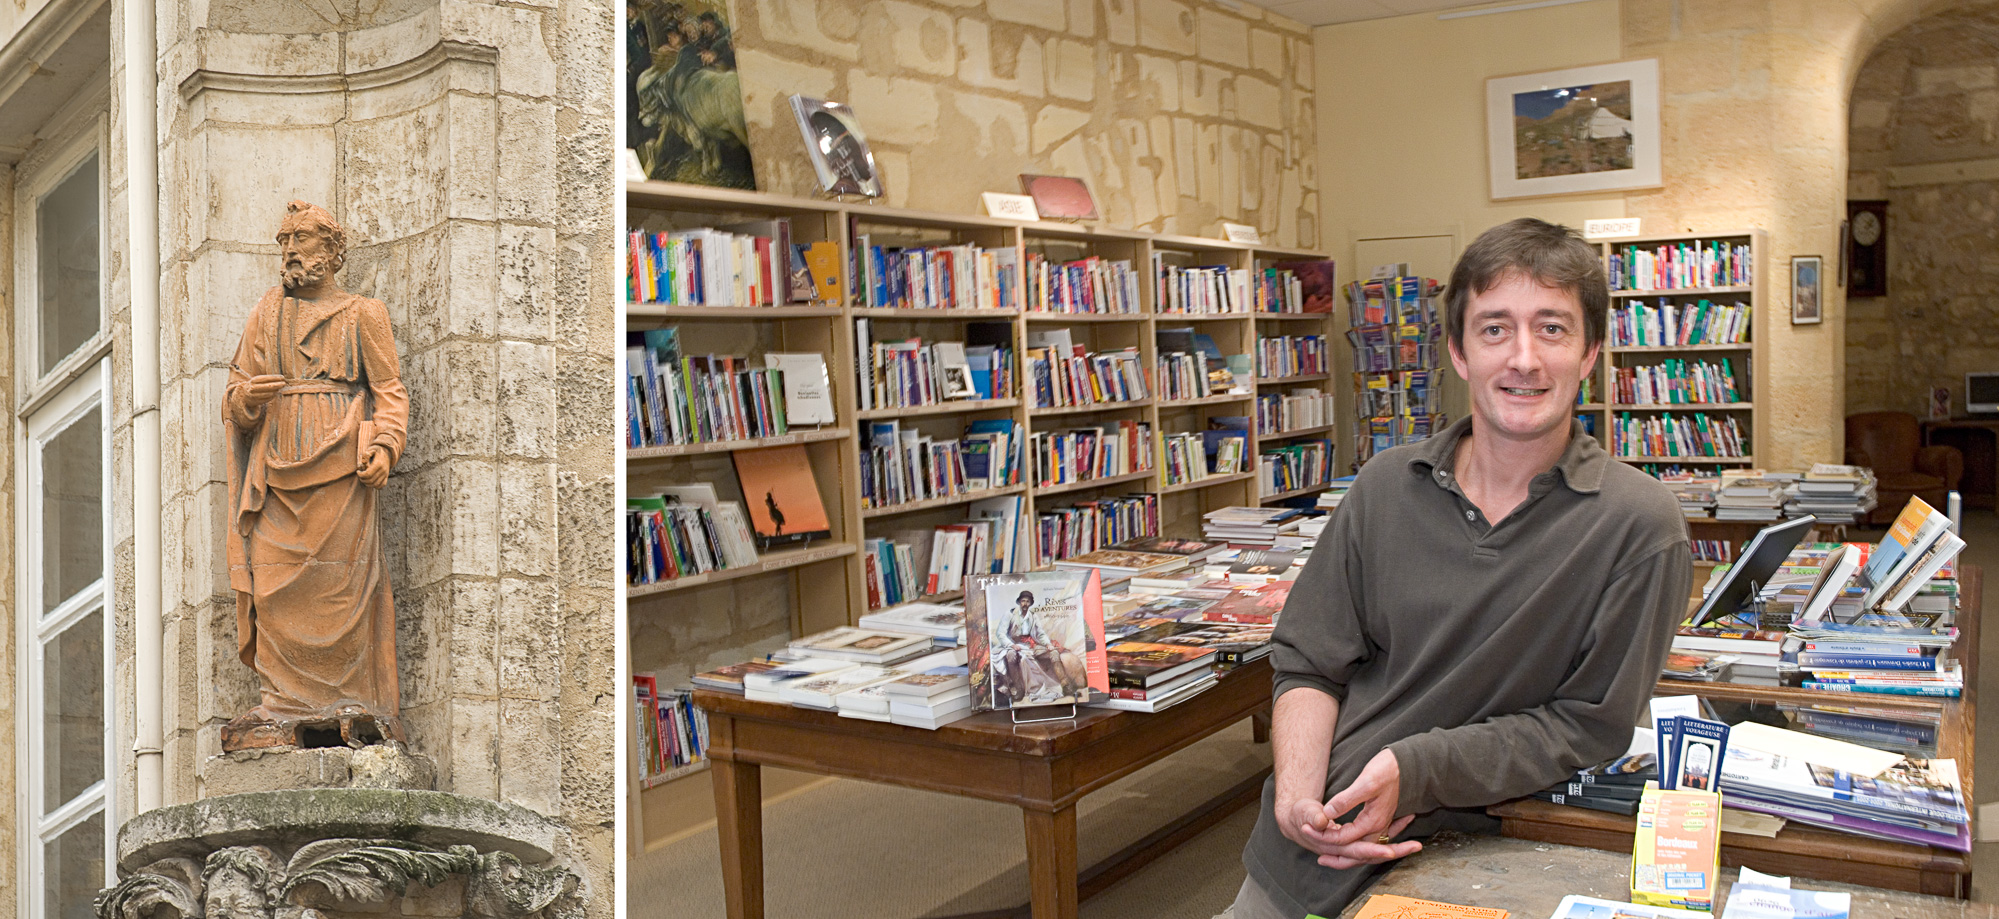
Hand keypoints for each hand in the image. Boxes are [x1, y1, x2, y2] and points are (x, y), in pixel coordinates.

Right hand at [240, 374, 285, 408]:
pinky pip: (268, 399)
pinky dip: (273, 396)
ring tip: (279, 388)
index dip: (275, 378)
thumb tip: (281, 378)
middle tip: (284, 383)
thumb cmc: (255, 385)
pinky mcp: (257, 402)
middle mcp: (253, 388)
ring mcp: (254, 396)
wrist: (244, 395)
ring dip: (276, 391)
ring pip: (269, 393)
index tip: (283, 377)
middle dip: (278, 385)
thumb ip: (268, 379)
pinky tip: (274, 393)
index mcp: (253, 381)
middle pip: (269, 386)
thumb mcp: (258, 380)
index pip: (266, 378)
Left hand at [357, 445, 390, 487]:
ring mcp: (386, 474)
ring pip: (375, 484)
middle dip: (362, 479)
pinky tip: (370, 482)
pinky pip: (381, 485)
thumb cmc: (376, 451)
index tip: (358, 471)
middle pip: (370, 480)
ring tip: (364, 479)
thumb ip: (366, 455)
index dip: (361, 475)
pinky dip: (375, 486)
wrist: (387, 452)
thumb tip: (363, 462)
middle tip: (360, 475)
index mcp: (378, 464)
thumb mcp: (371, 450)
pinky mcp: (386, 477)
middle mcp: (383, 470)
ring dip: (367, 484)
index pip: (368, 474)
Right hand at [1277, 797, 1419, 869]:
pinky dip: (1391, 834)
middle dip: (1394, 852)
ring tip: (1415, 842)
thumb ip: (1313, 815)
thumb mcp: (1303, 811)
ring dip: (1396, 846)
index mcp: (1334, 844)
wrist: (1295, 819)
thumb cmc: (1300, 814)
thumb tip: (1324, 820)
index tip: (1388, 850)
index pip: (1356, 850)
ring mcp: (1351, 844)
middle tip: (1415, 847)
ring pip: (1377, 849)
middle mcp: (1345, 848)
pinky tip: (1404, 822)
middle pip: (1372, 855)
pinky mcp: (1355, 838)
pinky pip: (1376, 841)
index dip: (1372, 851)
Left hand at [1309, 748, 1422, 868]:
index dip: (1324, 836)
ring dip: (1349, 856)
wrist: (1409, 764)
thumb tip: (1327, 813)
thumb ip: (1347, 799)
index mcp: (1372, 821)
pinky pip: (1371, 842)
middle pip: (1356, 852)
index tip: (1306, 830)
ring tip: (1332, 858)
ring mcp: (1382, 824)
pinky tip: (1349, 844)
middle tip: (1319, 860)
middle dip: (1338, 857)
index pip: (1344, 837)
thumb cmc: (1387, 770)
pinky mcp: (1383, 819)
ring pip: (1364, 850)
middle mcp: (1378, 827)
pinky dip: (1359, 848)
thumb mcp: (1366, 782)